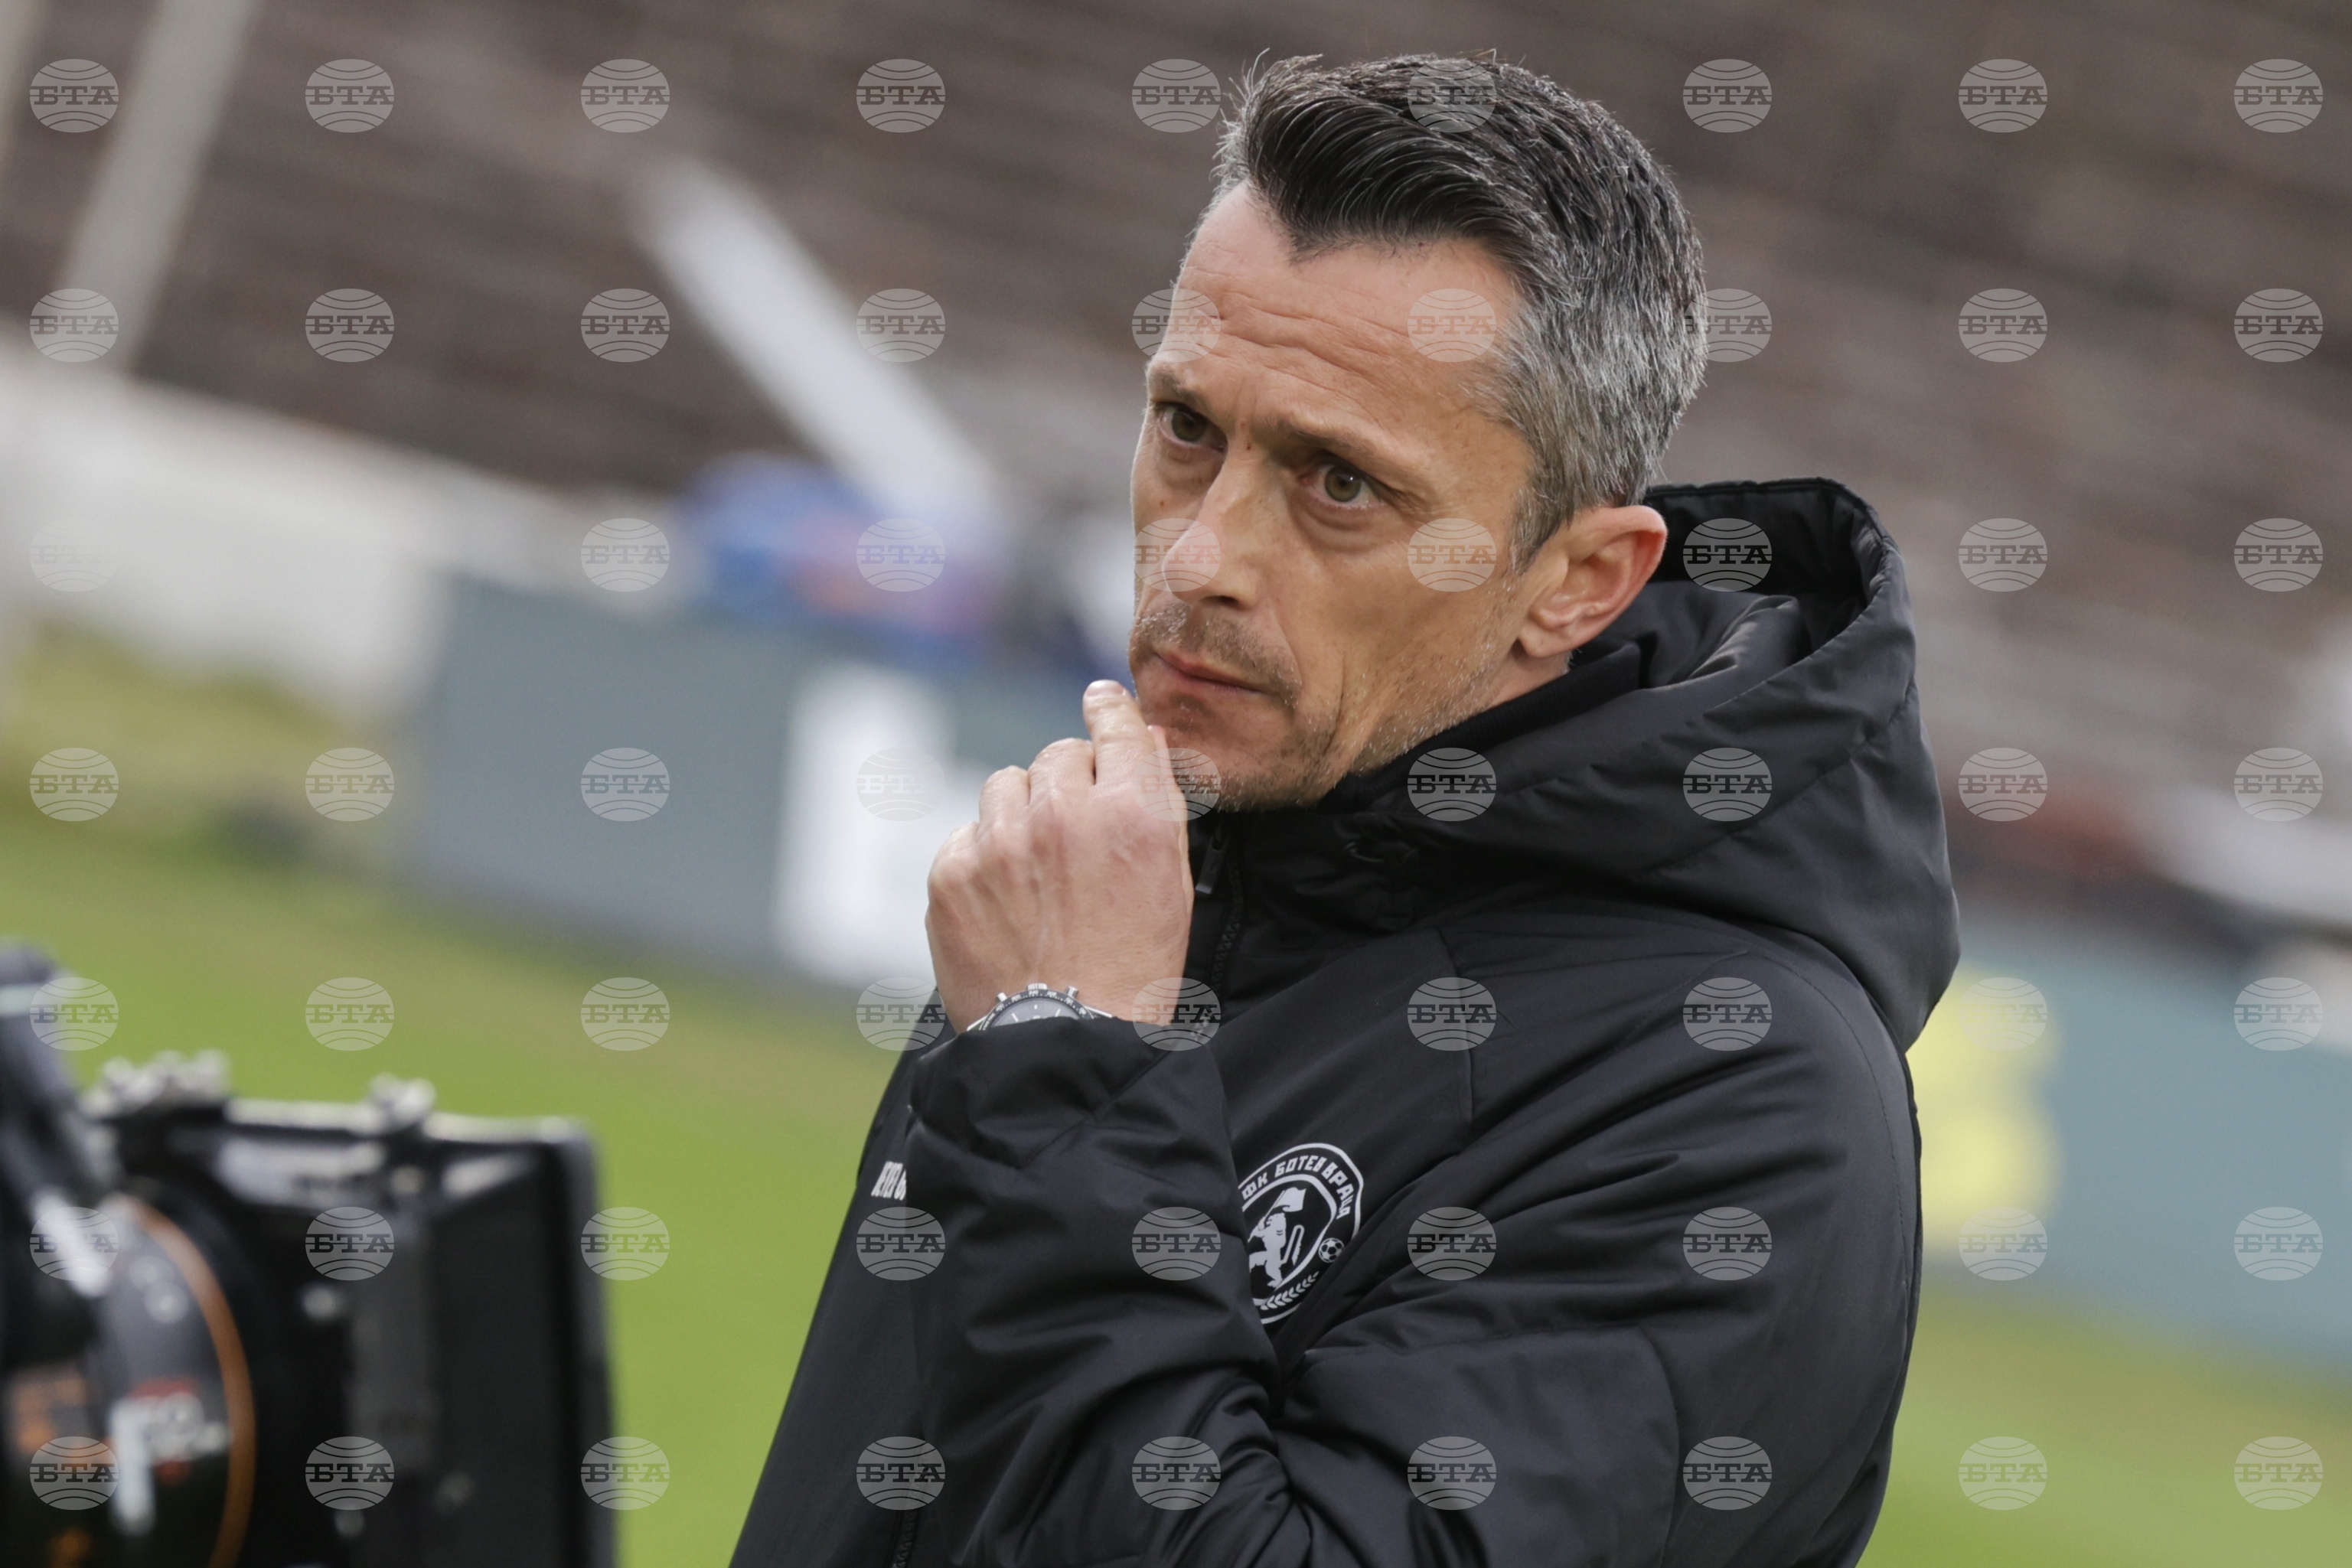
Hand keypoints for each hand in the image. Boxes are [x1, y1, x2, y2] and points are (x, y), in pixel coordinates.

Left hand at [925, 680, 1195, 1031]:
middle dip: (1069, 782)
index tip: (1102, 704)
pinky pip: (968, 832)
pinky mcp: (951, 872)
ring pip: (1006, 785)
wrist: (1067, 1046)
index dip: (1110, 712)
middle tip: (1076, 831)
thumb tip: (1143, 735)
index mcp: (1130, 812)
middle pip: (1058, 755)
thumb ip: (1160, 801)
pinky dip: (984, 856)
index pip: (1116, 726)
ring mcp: (999, 841)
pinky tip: (1006, 900)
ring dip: (1022, 812)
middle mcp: (1061, 814)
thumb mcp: (1172, 883)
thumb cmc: (1134, 970)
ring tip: (1037, 870)